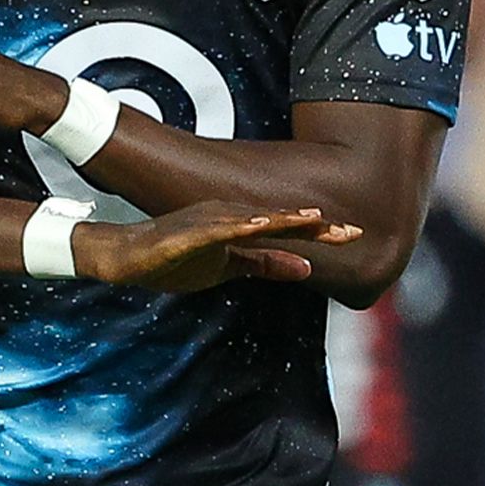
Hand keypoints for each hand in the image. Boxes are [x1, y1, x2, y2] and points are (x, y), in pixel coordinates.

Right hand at [79, 203, 361, 292]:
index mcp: (241, 226)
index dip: (321, 232)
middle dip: (314, 226)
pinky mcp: (187, 233)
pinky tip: (256, 224)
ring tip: (313, 220)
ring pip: (252, 220)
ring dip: (281, 219)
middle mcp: (230, 217)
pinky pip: (216, 230)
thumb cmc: (177, 259)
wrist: (128, 259)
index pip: (288, 229)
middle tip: (351, 230)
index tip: (355, 234)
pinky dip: (237, 226)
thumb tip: (309, 269)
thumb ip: (267, 264)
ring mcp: (208, 222)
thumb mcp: (230, 267)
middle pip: (278, 221)